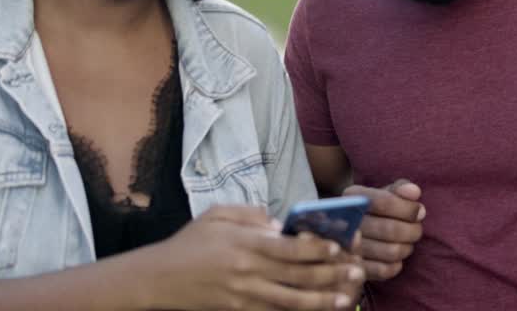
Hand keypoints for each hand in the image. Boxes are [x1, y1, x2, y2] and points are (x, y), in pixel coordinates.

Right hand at [145, 205, 363, 309]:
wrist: (159, 278)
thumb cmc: (190, 242)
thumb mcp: (217, 215)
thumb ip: (250, 215)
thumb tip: (279, 225)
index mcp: (245, 243)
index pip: (289, 247)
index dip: (317, 248)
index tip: (338, 246)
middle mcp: (248, 271)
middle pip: (298, 275)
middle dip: (332, 274)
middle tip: (357, 270)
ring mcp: (245, 295)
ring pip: (292, 301)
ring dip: (323, 300)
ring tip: (347, 299)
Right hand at [344, 180, 423, 281]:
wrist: (354, 231)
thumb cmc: (376, 209)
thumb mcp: (386, 193)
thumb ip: (401, 189)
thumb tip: (414, 192)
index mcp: (353, 197)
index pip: (384, 202)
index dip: (408, 208)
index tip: (420, 212)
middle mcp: (346, 221)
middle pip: (391, 229)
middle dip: (412, 230)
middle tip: (417, 229)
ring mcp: (349, 248)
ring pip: (391, 251)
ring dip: (407, 247)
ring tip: (408, 242)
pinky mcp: (356, 268)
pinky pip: (385, 270)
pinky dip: (397, 264)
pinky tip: (397, 257)